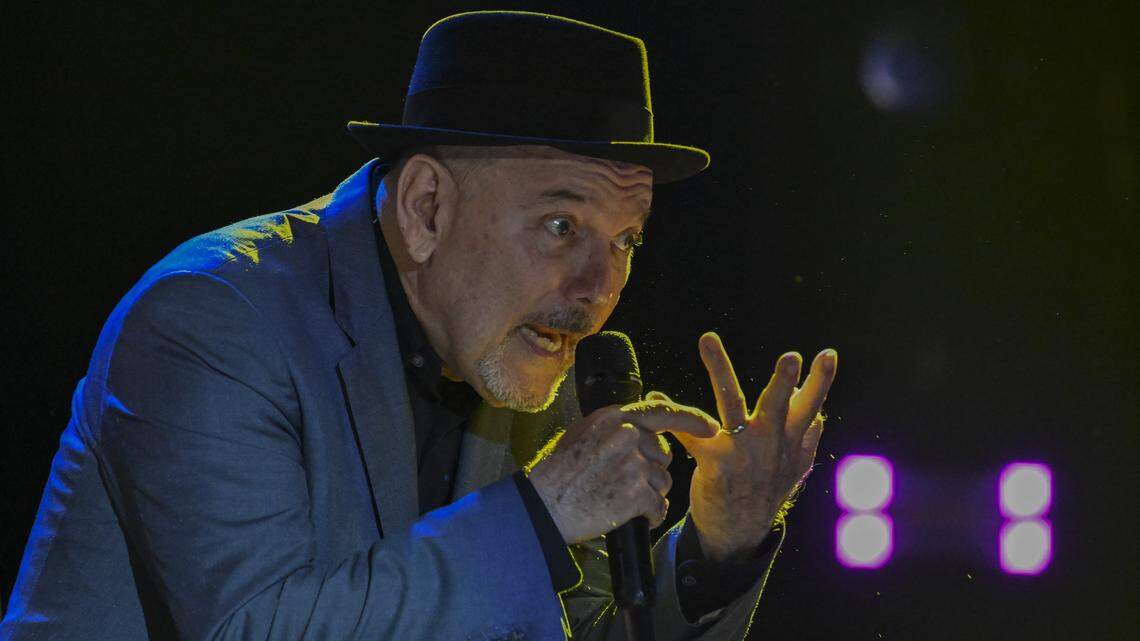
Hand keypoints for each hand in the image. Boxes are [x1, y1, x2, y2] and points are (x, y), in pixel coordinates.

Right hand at [526, 403, 717, 544]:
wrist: (542, 506)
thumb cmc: (558, 474)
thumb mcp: (582, 434)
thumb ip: (614, 426)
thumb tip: (641, 425)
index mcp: (614, 417)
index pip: (663, 413)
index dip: (691, 420)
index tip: (712, 428)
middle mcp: (627, 435)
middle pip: (663, 456)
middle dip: (651, 472)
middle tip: (622, 484)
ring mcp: (633, 464)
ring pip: (662, 483)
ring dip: (647, 496)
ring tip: (617, 500)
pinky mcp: (636, 493)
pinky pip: (658, 507)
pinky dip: (648, 517)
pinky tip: (628, 517)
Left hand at [651, 333, 837, 561]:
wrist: (738, 534)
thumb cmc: (766, 493)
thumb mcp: (795, 469)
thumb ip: (807, 438)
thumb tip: (821, 411)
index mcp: (788, 440)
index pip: (809, 406)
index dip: (820, 382)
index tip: (828, 354)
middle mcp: (767, 443)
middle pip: (776, 405)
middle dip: (784, 382)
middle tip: (790, 357)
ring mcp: (740, 453)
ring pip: (729, 404)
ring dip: (719, 369)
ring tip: (709, 339)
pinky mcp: (711, 462)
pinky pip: (688, 433)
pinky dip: (670, 414)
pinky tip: (654, 396)